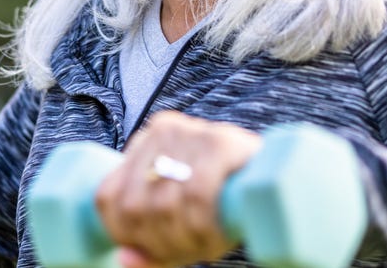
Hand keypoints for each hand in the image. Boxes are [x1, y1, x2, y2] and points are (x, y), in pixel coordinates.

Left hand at [94, 111, 262, 267]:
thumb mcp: (180, 217)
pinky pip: (198, 193)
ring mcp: (191, 132)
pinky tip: (215, 238)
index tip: (147, 252)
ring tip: (205, 249)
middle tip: (185, 254)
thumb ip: (149, 242)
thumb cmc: (223, 198)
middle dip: (159, 245)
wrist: (278, 174)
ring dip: (184, 241)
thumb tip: (124, 261)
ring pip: (166, 204)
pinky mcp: (221, 141)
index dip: (122, 236)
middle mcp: (162, 131)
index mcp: (142, 145)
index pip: (108, 197)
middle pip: (136, 207)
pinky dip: (202, 226)